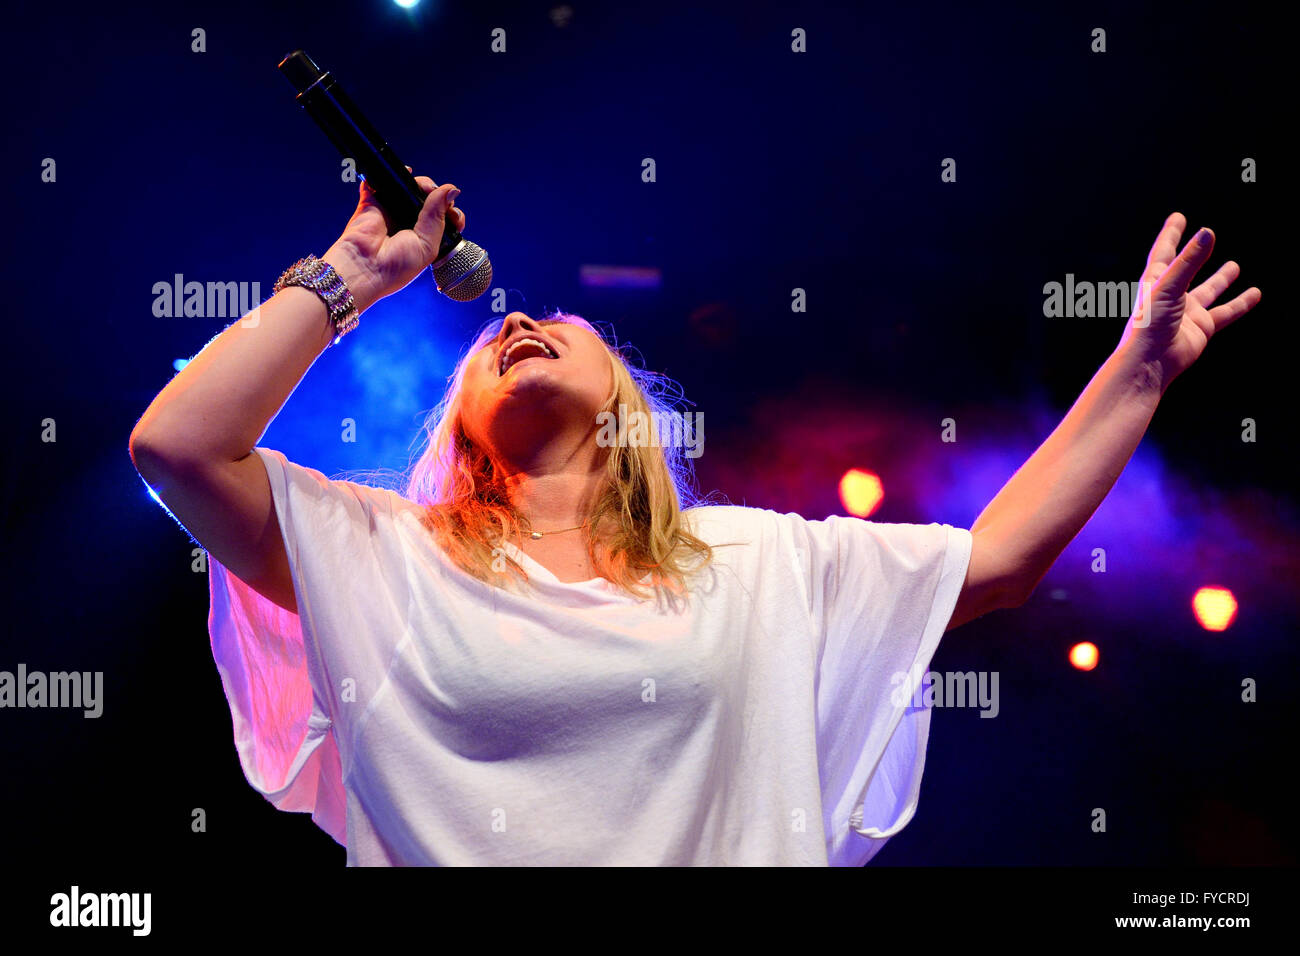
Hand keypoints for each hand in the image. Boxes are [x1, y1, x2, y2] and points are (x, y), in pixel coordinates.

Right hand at [321, 169, 465, 311]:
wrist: (365, 268)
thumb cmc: (395, 267)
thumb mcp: (428, 244)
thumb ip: (438, 216)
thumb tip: (451, 189)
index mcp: (423, 238)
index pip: (443, 218)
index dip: (451, 211)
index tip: (453, 213)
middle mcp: (408, 224)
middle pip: (428, 199)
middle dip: (437, 194)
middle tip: (439, 198)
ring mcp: (391, 211)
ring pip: (410, 187)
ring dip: (421, 183)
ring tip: (424, 188)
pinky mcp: (373, 201)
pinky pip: (382, 181)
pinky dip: (391, 173)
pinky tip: (405, 173)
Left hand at [1118, 212, 1260, 391]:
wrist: (1150, 362)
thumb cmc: (1149, 324)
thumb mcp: (1169, 287)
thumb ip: (1189, 261)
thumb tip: (1208, 233)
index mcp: (1155, 282)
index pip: (1164, 252)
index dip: (1171, 234)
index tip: (1178, 217)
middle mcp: (1171, 295)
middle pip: (1186, 268)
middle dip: (1194, 253)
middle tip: (1207, 236)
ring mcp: (1187, 311)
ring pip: (1209, 290)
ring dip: (1221, 278)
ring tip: (1235, 266)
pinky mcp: (1201, 327)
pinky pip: (1225, 312)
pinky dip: (1240, 303)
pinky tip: (1254, 293)